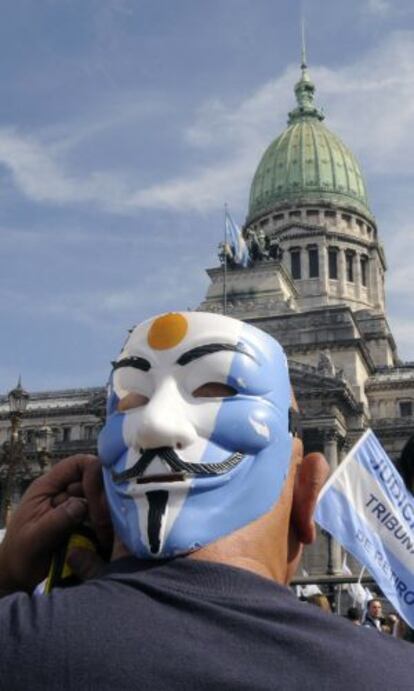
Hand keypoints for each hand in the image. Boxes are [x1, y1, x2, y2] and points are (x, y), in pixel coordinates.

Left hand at [0, 454, 112, 593]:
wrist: (18, 575)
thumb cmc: (20, 555)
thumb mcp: (34, 539)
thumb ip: (56, 521)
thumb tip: (82, 505)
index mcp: (47, 487)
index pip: (77, 464)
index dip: (93, 473)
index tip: (98, 499)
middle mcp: (63, 491)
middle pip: (94, 479)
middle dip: (102, 498)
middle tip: (104, 523)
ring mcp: (73, 506)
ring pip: (99, 498)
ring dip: (105, 513)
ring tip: (105, 533)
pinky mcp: (81, 521)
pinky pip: (99, 515)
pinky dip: (105, 524)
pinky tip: (106, 537)